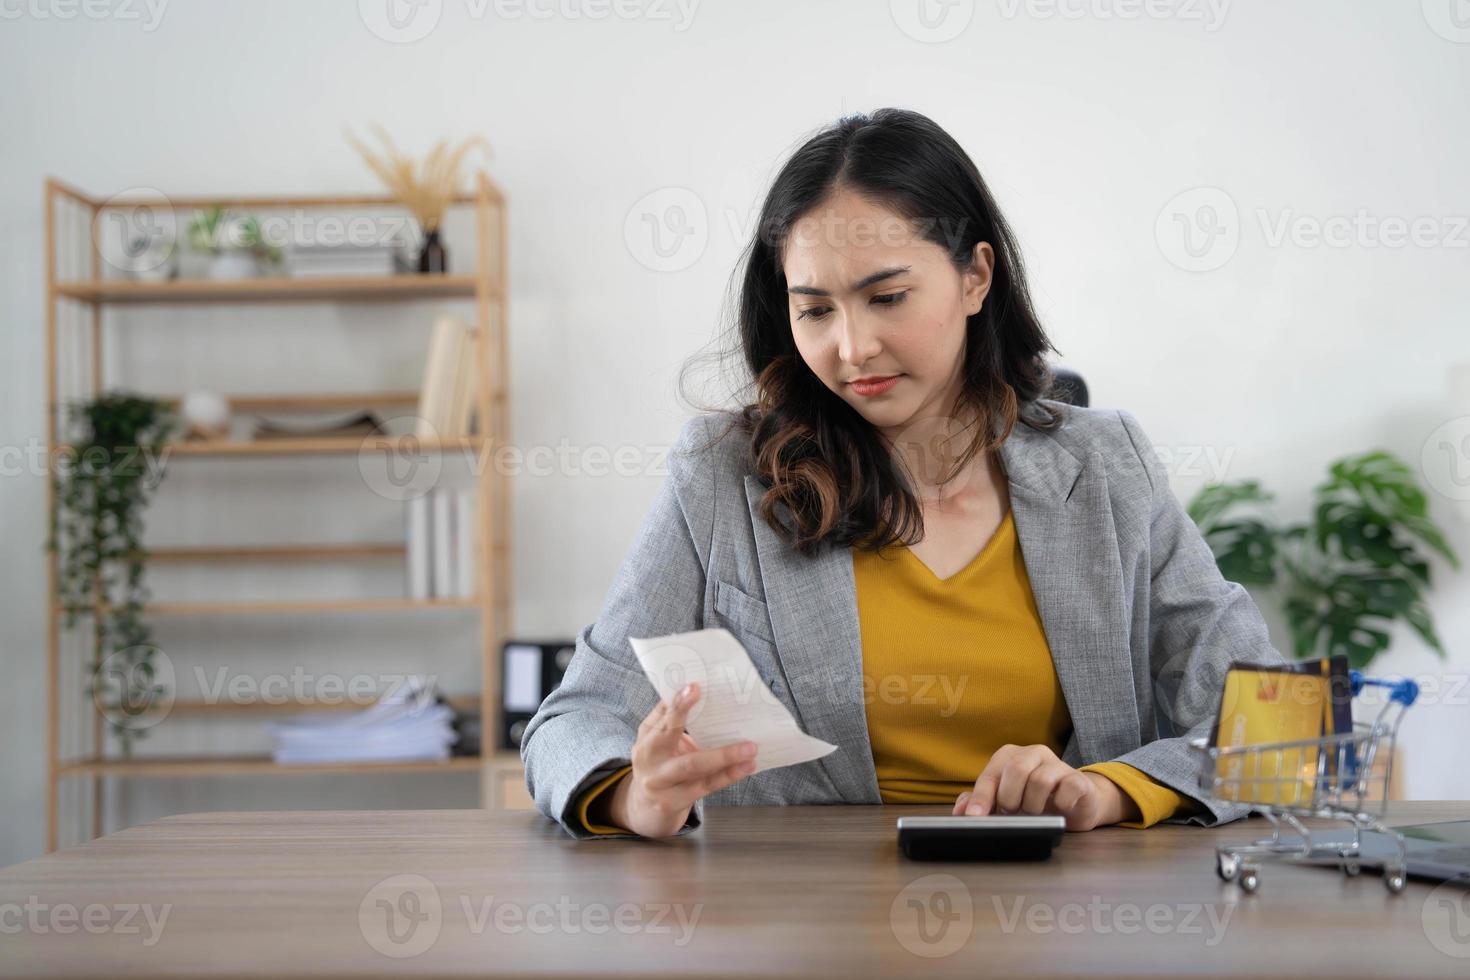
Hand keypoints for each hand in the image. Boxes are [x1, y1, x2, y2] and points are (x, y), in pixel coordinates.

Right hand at [606, 682, 758, 837]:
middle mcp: (648, 759)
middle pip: (669, 735)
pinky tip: (746, 767)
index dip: (677, 702)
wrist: (645, 809)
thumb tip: (694, 689)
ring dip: (724, 756)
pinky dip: (728, 775)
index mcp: (646, 738)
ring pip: (693, 765)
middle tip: (716, 706)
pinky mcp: (674, 802)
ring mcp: (660, 783)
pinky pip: (706, 786)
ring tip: (750, 748)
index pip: (662, 715)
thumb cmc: (659, 766)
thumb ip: (671, 720)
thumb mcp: (657, 742)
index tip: (694, 686)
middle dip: (689, 717)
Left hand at [951, 744, 1138, 830]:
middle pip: (1015, 770)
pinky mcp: (1079, 779)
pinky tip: (1059, 808)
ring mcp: (1058, 764)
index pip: (991, 775)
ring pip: (1040, 780)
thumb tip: (961, 811)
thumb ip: (981, 802)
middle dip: (1010, 799)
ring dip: (1034, 805)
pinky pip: (1068, 788)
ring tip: (1035, 812)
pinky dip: (1061, 804)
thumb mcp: (1005, 802)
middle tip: (1012, 813)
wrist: (1076, 803)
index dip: (981, 798)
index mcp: (1010, 756)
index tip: (975, 818)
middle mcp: (1034, 753)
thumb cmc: (1034, 801)